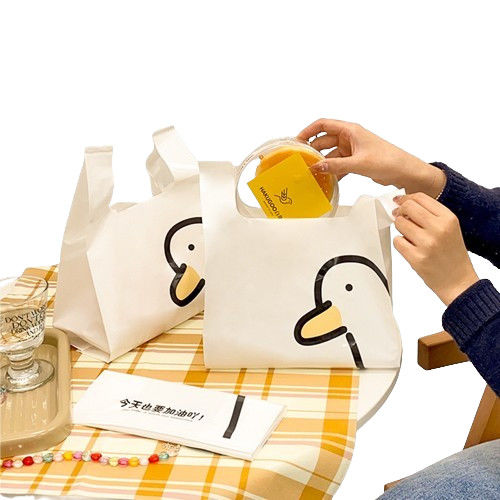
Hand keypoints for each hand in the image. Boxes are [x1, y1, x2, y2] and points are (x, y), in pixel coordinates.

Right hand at [298, 118, 445, 197]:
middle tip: (301, 161)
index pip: (323, 124)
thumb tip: (316, 167)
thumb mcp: (358, 163)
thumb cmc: (388, 160)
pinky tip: (325, 180)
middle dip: (313, 150)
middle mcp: (350, 138)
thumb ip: (336, 166)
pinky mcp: (355, 161)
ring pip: (330, 154)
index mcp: (351, 130)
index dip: (308, 131)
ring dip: (322, 163)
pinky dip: (331, 171)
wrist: (404, 171)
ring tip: (311, 173)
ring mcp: (352, 150)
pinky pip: (338, 164)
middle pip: (324, 141)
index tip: (297, 141)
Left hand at [392, 192, 478, 304]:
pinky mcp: (416, 258)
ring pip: (399, 224)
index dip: (406, 198)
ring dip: (400, 229)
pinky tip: (410, 248)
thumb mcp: (449, 228)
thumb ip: (429, 214)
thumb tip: (403, 203)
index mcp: (448, 218)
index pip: (420, 197)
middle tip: (400, 217)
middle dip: (400, 211)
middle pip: (407, 207)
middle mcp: (438, 229)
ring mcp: (427, 244)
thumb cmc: (452, 254)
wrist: (458, 281)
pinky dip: (400, 243)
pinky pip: (397, 241)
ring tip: (410, 236)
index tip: (400, 201)